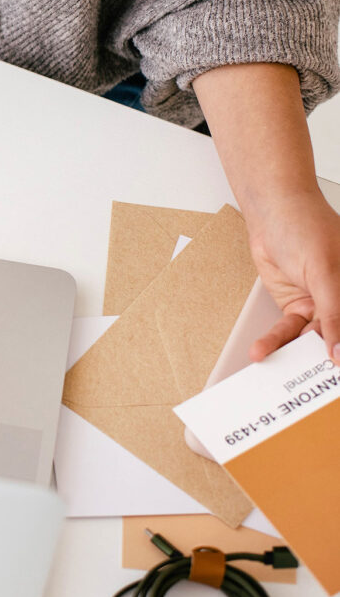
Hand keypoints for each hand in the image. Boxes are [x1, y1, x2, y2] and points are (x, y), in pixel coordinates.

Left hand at [246, 190, 339, 362]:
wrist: (272, 212)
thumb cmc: (307, 227)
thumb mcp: (324, 273)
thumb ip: (335, 314)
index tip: (335, 376)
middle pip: (337, 339)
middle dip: (321, 361)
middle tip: (307, 383)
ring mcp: (322, 306)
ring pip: (311, 339)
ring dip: (291, 353)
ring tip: (276, 368)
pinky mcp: (296, 306)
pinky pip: (287, 330)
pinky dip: (274, 341)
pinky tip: (263, 351)